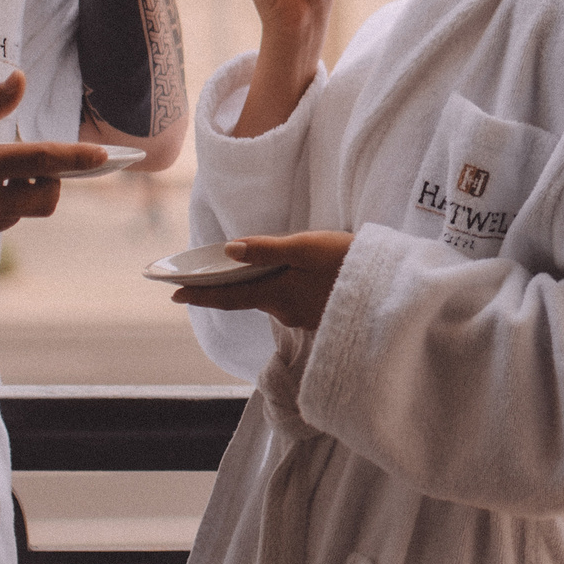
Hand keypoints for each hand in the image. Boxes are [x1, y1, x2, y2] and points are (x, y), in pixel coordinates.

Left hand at [172, 230, 354, 328]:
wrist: (391, 289)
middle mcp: (286, 310)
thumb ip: (268, 249)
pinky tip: (284, 276)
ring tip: (240, 271)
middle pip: (247, 297)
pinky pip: (290, 299)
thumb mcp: (308, 248)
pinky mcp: (321, 313)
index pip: (229, 295)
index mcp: (277, 294)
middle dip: (223, 288)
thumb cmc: (349, 262)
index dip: (200, 294)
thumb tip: (229, 250)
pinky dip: (278, 287)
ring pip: (270, 298)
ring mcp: (304, 315)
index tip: (172, 294)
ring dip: (253, 286)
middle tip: (197, 280)